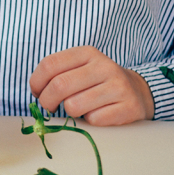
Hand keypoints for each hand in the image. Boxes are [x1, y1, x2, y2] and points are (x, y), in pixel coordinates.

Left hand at [29, 46, 153, 125]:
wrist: (137, 92)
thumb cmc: (97, 82)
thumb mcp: (79, 68)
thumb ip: (57, 74)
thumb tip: (36, 93)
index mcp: (87, 53)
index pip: (49, 64)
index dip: (36, 82)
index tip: (37, 92)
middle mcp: (104, 66)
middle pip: (59, 85)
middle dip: (46, 101)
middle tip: (49, 107)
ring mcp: (119, 86)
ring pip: (73, 105)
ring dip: (70, 112)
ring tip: (78, 108)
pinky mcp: (129, 107)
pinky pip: (93, 120)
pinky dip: (89, 121)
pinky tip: (97, 113)